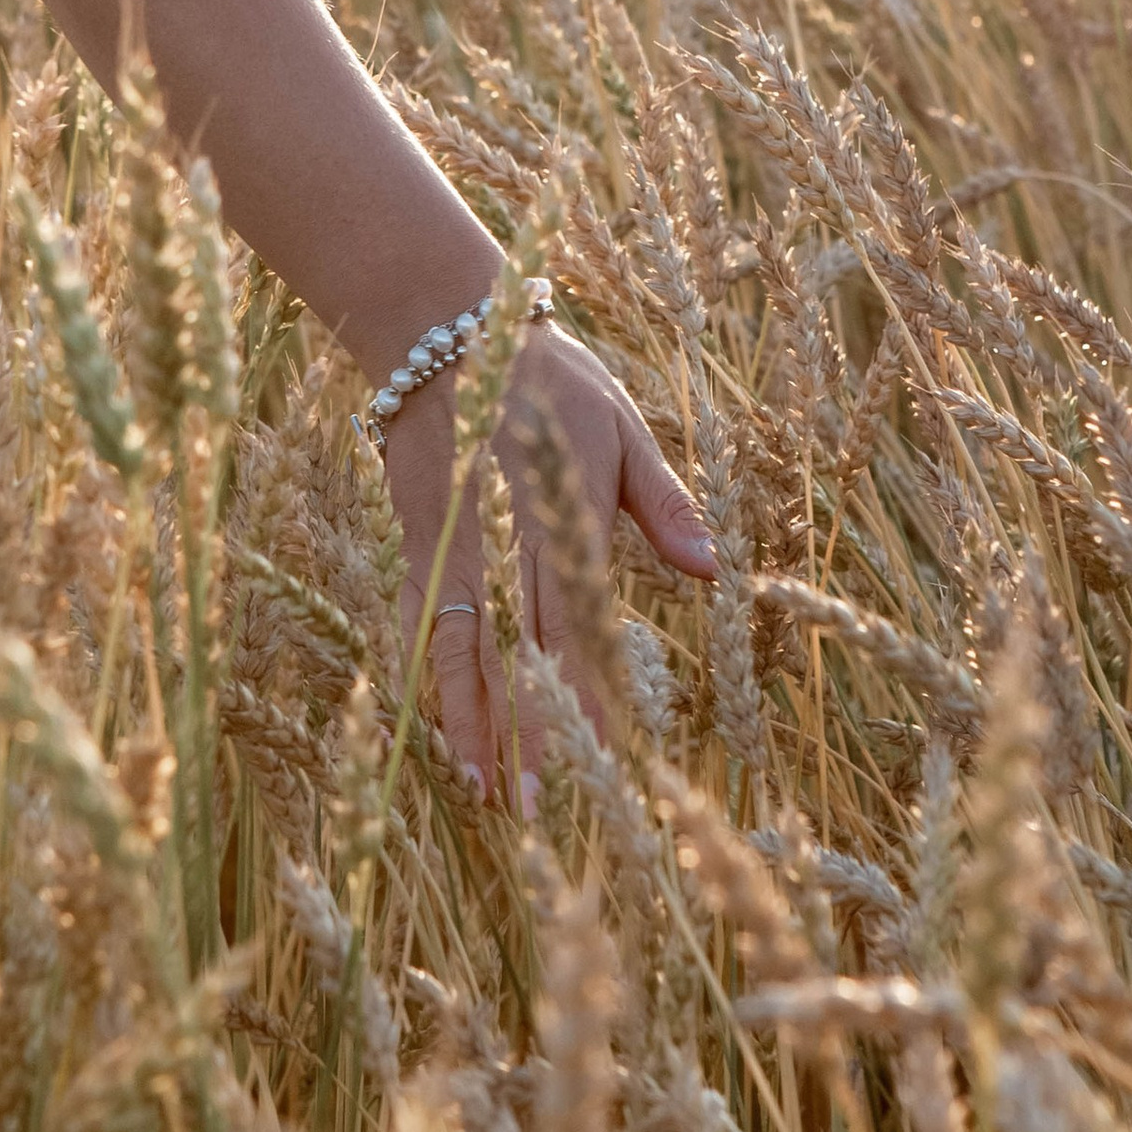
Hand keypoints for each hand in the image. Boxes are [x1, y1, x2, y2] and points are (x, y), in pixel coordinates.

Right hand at [377, 320, 714, 807]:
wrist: (441, 327)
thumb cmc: (549, 376)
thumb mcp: (623, 423)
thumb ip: (664, 504)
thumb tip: (712, 570)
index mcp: (564, 505)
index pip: (577, 612)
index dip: (586, 685)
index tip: (602, 748)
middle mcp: (503, 532)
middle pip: (515, 646)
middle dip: (527, 728)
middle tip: (540, 804)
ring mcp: (452, 539)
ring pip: (460, 645)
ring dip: (474, 721)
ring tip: (489, 791)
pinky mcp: (418, 539)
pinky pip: (424, 623)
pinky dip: (433, 680)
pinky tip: (445, 730)